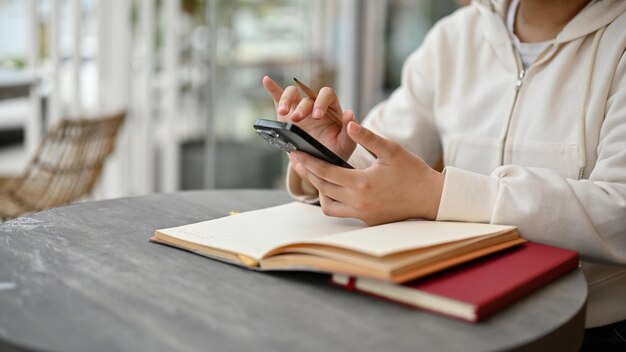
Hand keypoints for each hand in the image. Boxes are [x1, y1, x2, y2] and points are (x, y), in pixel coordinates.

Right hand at [262, 76, 355, 160]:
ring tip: (283, 113)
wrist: (319, 164)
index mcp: (331, 109)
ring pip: (292, 94)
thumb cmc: (335, 153)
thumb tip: (349, 112)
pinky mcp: (286, 114)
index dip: (321, 102)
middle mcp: (315, 105)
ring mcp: (299, 108)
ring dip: (286, 100)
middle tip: (297, 120)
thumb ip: (349, 131)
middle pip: (307, 97)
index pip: (327, 95)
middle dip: (302, 107)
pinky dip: (273, 88)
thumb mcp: (345, 146)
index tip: (316, 116)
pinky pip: (279, 97)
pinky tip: (266, 80)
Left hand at [289, 121, 444, 225]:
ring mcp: (362, 213)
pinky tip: (334, 188)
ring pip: (328, 205)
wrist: (431, 199)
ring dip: (320, 190)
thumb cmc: (413, 172)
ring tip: (317, 174)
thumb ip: (368, 138)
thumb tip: (350, 123)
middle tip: (298, 161)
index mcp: (361, 183)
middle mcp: (358, 202)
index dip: (308, 162)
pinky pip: (341, 212)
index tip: (296, 154)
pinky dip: (333, 201)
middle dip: (308, 173)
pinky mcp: (367, 220)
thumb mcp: (391, 150)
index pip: (324, 172)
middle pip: (322, 187)